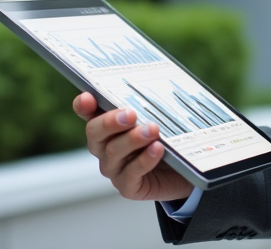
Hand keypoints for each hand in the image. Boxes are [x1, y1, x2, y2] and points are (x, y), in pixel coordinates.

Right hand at [72, 92, 194, 202]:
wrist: (186, 170)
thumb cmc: (170, 137)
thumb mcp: (161, 116)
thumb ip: (150, 102)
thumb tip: (154, 84)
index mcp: (107, 124)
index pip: (87, 112)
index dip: (83, 105)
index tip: (87, 97)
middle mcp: (104, 146)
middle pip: (95, 132)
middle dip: (110, 122)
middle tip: (130, 114)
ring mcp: (113, 168)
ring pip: (113, 152)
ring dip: (133, 139)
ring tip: (152, 130)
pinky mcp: (128, 187)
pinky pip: (131, 174)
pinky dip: (144, 160)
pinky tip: (157, 149)